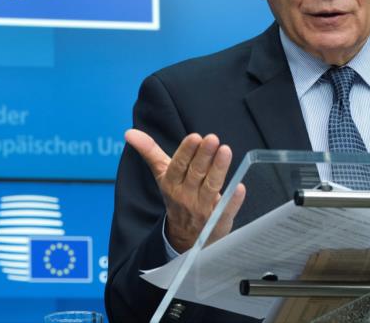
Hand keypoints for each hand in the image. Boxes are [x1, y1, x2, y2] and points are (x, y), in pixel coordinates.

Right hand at [125, 129, 245, 252]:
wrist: (184, 237)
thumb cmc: (177, 196)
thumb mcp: (162, 175)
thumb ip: (150, 152)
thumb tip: (129, 132)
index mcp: (171, 184)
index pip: (178, 166)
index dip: (186, 152)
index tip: (195, 137)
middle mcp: (186, 196)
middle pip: (196, 174)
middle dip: (204, 156)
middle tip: (212, 138)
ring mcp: (202, 209)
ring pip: (211, 187)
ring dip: (219, 169)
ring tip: (226, 150)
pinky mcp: (218, 220)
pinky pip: (225, 209)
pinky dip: (233, 199)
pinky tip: (240, 187)